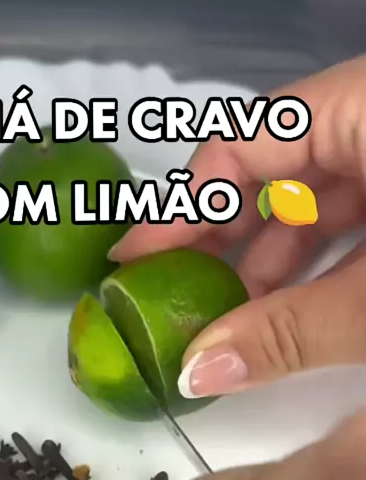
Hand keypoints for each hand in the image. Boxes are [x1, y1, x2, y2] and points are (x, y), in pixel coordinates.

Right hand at [111, 55, 365, 398]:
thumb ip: (287, 332)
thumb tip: (196, 372)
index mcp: (363, 108)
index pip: (240, 141)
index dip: (182, 206)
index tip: (135, 259)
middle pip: (272, 169)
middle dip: (224, 242)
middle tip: (178, 300)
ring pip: (315, 196)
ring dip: (271, 261)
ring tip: (234, 323)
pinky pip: (354, 211)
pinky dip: (319, 259)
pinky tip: (292, 308)